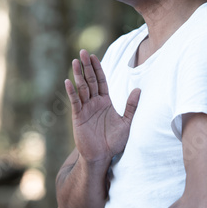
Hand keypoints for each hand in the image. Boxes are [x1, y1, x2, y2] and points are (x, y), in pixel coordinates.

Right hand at [66, 49, 139, 163]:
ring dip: (78, 75)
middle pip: (90, 81)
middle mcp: (94, 103)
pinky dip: (72, 92)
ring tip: (75, 61)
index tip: (94, 56)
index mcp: (105, 102)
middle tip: (82, 51)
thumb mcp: (127, 123)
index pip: (101, 81)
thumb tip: (139, 89)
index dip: (97, 68)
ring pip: (82, 88)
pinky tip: (68, 82)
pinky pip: (75, 102)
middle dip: (86, 66)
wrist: (102, 156)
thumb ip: (131, 106)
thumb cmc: (114, 142)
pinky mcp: (78, 117)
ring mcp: (85, 109)